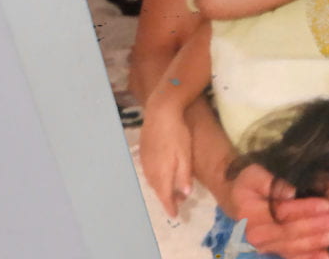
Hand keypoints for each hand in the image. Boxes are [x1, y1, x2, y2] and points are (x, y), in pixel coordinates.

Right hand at [139, 101, 192, 216]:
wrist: (161, 113)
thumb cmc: (177, 134)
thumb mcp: (185, 155)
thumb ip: (184, 175)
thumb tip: (184, 194)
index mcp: (161, 173)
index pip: (164, 196)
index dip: (169, 207)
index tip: (175, 215)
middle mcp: (149, 170)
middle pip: (157, 189)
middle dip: (166, 197)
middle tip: (177, 203)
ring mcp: (144, 161)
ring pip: (152, 180)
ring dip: (161, 187)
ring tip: (171, 190)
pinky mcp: (143, 152)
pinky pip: (149, 171)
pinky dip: (156, 177)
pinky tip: (162, 173)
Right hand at [230, 164, 328, 258]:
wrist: (235, 197)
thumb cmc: (249, 182)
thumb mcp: (254, 175)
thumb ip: (271, 182)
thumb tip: (290, 192)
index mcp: (251, 214)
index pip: (283, 212)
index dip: (306, 209)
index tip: (327, 205)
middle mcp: (256, 234)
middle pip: (289, 232)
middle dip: (316, 227)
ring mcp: (264, 245)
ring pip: (292, 246)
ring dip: (315, 243)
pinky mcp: (273, 250)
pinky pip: (291, 256)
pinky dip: (308, 257)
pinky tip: (324, 256)